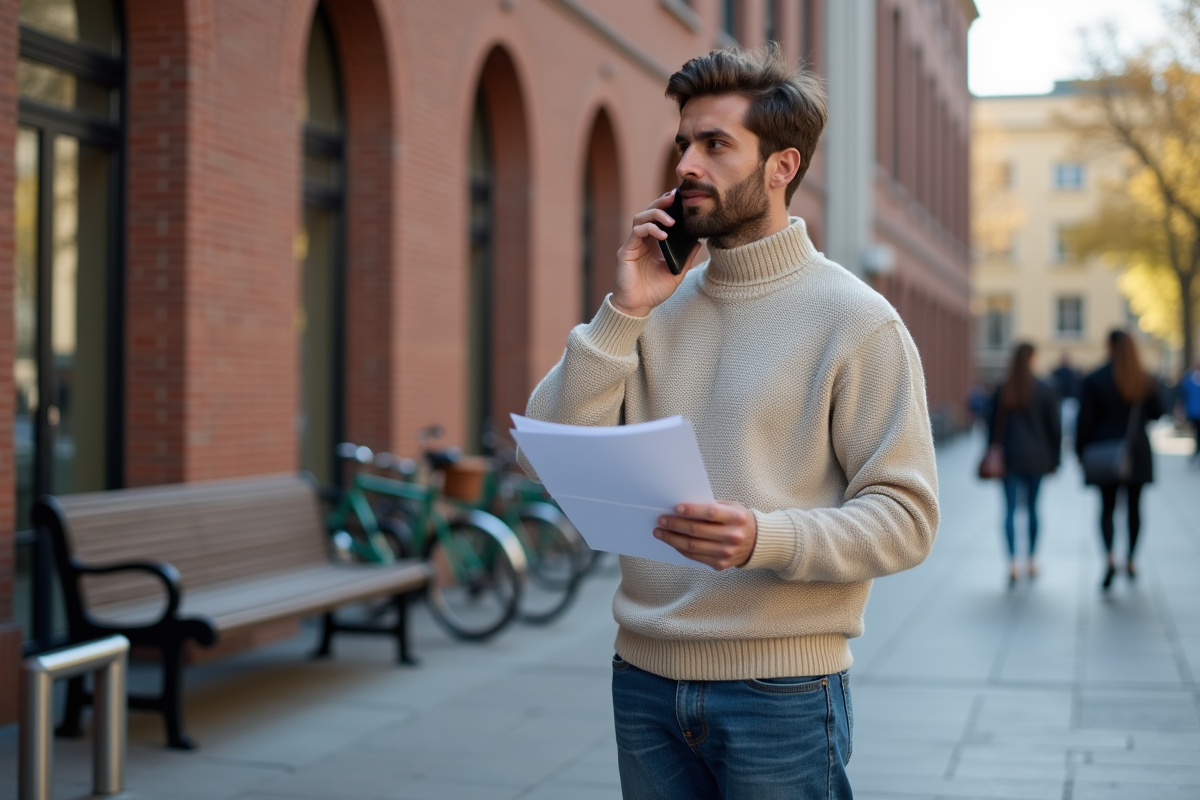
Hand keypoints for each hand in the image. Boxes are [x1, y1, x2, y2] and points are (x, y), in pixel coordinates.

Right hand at [611, 191, 700, 317]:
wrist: (638, 306)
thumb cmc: (654, 291)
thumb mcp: (676, 273)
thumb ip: (686, 258)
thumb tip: (699, 241)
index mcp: (653, 244)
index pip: (658, 219)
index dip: (667, 207)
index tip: (680, 199)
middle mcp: (642, 241)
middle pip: (648, 213)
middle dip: (661, 203)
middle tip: (674, 198)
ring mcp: (633, 245)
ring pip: (640, 218)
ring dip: (656, 214)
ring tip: (671, 220)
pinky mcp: (626, 251)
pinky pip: (636, 232)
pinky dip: (650, 229)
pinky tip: (663, 235)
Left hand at [654, 501, 756, 569]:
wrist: (757, 543)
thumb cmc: (739, 520)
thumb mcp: (731, 507)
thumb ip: (711, 507)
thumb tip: (682, 508)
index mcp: (736, 518)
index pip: (710, 513)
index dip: (692, 511)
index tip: (675, 508)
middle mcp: (732, 536)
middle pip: (697, 531)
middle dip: (675, 525)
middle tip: (661, 520)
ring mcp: (726, 553)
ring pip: (692, 546)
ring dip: (672, 539)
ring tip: (660, 532)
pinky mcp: (720, 564)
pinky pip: (695, 557)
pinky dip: (681, 548)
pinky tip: (672, 542)